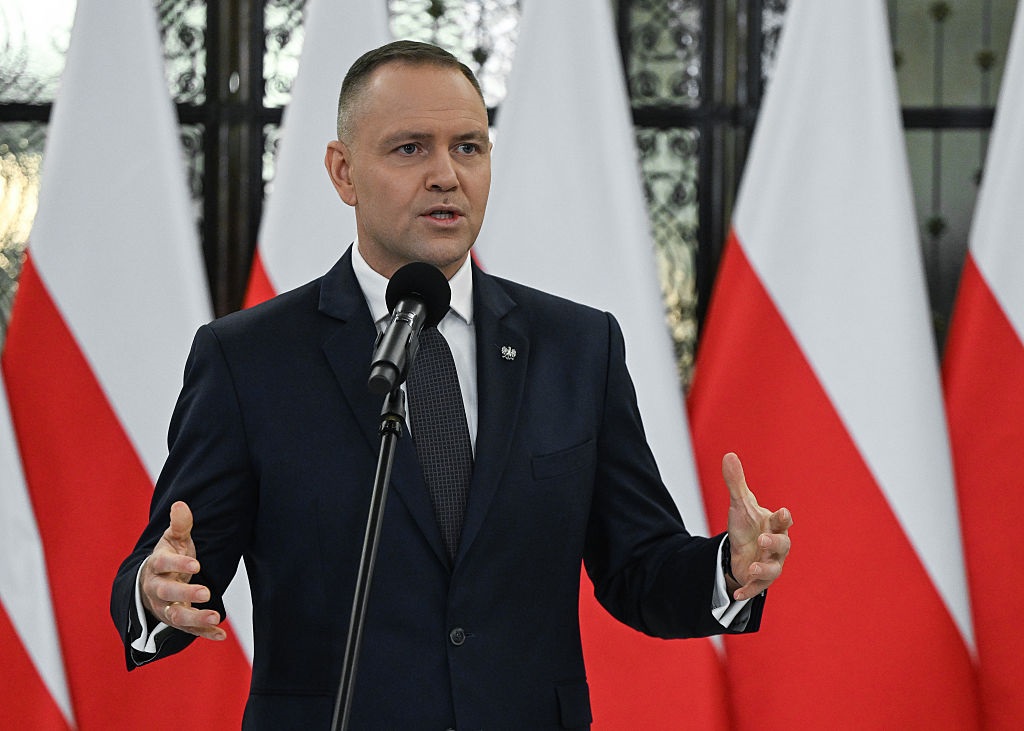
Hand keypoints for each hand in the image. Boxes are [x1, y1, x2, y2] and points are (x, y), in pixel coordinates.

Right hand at [139, 501, 225, 640]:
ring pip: (175, 616)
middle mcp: (157, 589)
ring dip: (195, 617)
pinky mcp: (176, 621)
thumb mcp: (173, 540)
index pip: (163, 564)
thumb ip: (180, 525)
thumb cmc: (168, 558)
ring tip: (216, 616)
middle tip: (206, 592)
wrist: (151, 583)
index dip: (178, 564)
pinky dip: (204, 633)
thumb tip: (180, 504)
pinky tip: (221, 634)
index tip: (197, 564)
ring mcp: (165, 607)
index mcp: (156, 566)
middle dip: (185, 593)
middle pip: (166, 593)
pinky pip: (189, 629)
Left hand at [723, 453, 792, 601]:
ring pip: (773, 570)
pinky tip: (736, 595)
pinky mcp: (758, 581)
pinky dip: (747, 591)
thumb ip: (735, 483)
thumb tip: (728, 454)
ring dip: (764, 571)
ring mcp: (769, 565)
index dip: (783, 518)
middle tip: (763, 540)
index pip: (783, 521)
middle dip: (774, 544)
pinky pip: (756, 589)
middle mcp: (776, 547)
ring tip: (751, 568)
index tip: (782, 512)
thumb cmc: (748, 526)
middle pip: (782, 546)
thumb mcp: (739, 504)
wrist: (741, 550)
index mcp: (774, 526)